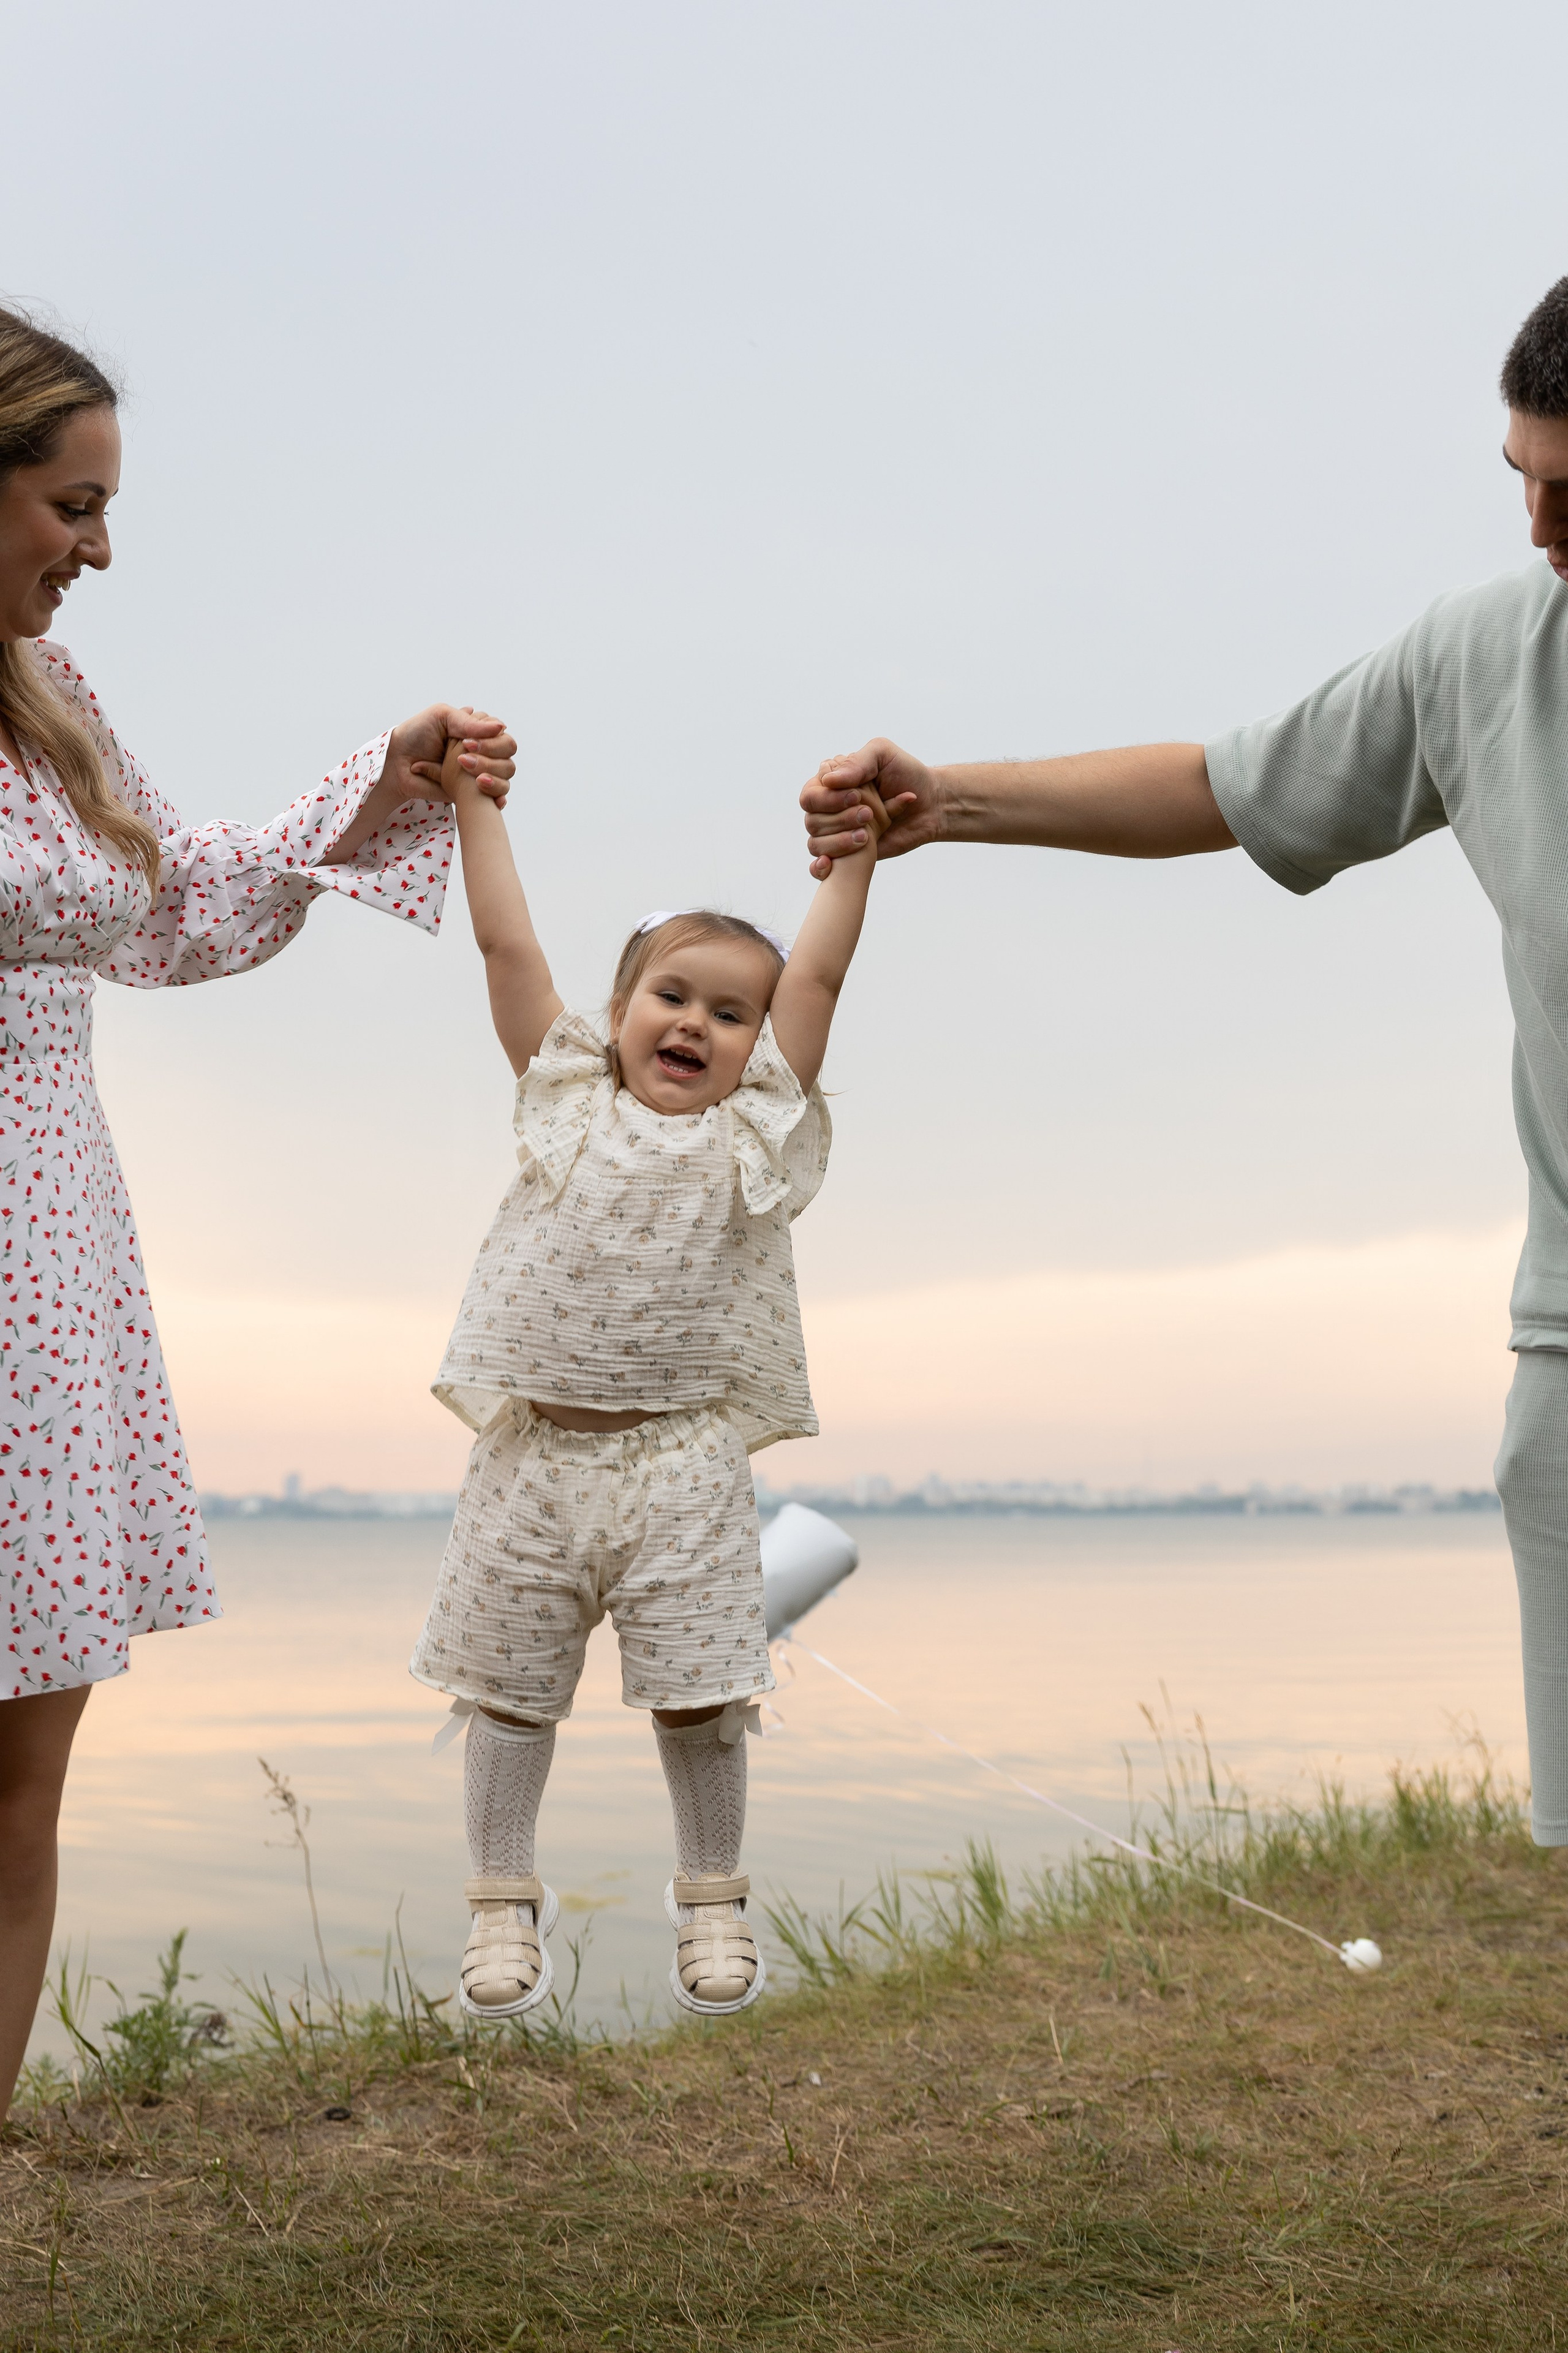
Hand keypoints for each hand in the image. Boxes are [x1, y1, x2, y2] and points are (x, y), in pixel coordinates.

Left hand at [389, 704, 515, 808]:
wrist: (397, 764)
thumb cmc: (415, 735)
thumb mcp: (441, 717)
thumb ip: (469, 722)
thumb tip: (501, 727)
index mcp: (477, 730)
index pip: (502, 734)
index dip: (491, 740)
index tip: (466, 743)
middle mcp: (482, 750)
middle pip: (508, 753)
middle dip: (491, 757)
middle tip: (464, 761)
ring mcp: (480, 771)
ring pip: (506, 774)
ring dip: (492, 775)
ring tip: (473, 779)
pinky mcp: (474, 792)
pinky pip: (498, 796)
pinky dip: (497, 797)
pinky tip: (487, 794)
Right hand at [799, 738, 935, 877]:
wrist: (931, 806)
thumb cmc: (908, 776)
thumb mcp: (883, 755)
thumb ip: (856, 762)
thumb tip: (827, 781)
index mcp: (833, 783)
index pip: (811, 794)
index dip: (828, 798)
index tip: (857, 796)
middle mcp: (830, 808)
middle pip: (812, 819)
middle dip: (838, 819)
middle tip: (868, 815)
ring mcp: (837, 832)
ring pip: (815, 843)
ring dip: (838, 842)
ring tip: (866, 837)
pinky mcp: (848, 853)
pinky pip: (820, 865)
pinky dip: (819, 867)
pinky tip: (830, 864)